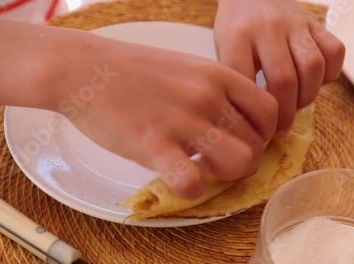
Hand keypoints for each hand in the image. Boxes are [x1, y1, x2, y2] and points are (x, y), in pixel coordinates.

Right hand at [47, 35, 277, 198]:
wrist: (85, 68)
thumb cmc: (133, 69)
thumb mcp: (185, 67)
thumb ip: (214, 90)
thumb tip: (234, 122)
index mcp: (217, 75)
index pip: (268, 111)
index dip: (264, 133)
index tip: (247, 140)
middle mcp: (206, 97)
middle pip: (256, 144)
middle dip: (245, 160)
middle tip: (221, 161)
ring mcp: (182, 121)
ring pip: (238, 163)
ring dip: (226, 176)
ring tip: (204, 169)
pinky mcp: (153, 146)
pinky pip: (192, 183)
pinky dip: (191, 188)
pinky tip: (178, 176)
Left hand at [214, 0, 344, 136]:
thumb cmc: (235, 28)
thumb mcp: (222, 50)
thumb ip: (236, 80)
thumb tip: (251, 125)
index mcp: (237, 37)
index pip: (247, 82)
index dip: (256, 114)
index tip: (258, 131)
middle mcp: (267, 28)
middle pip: (284, 79)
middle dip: (285, 114)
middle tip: (280, 128)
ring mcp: (295, 24)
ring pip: (313, 67)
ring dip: (308, 96)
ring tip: (297, 105)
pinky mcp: (316, 23)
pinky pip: (335, 50)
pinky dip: (330, 73)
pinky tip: (316, 81)